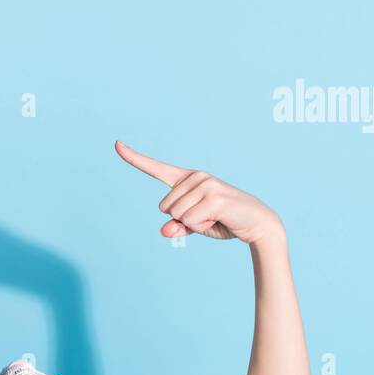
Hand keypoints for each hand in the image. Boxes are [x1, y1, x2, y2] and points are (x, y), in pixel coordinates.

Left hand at [114, 140, 284, 245]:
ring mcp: (206, 184)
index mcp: (187, 179)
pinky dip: (202, 226)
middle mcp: (195, 177)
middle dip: (183, 220)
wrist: (258, 224)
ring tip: (216, 217)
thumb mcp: (195, 225)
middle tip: (208, 216)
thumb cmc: (223, 221)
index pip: (156, 168)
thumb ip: (177, 226)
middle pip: (165, 207)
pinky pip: (190, 220)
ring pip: (177, 215)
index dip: (134, 158)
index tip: (116, 144)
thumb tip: (164, 230)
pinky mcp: (214, 197)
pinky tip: (220, 219)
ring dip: (194, 224)